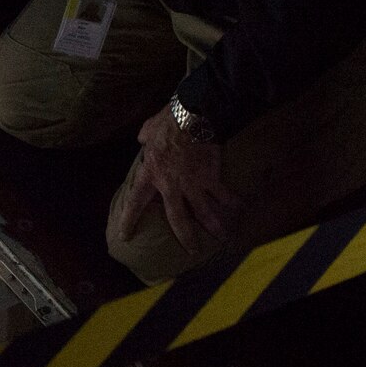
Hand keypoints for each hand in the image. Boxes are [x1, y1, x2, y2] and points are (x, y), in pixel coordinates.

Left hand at [117, 106, 239, 253]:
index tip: (125, 236)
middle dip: (185, 237)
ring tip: (222, 237)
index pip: (135, 202)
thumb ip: (144, 137)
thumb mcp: (148, 129)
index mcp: (151, 174)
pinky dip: (232, 201)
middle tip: (192, 250)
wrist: (193, 116)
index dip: (129, 220)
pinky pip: (223, 193)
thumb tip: (142, 137)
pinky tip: (240, 208)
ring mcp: (193, 184)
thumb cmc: (168, 121)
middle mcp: (172, 186)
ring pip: (204, 212)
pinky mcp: (211, 177)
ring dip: (214, 226)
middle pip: (177, 219)